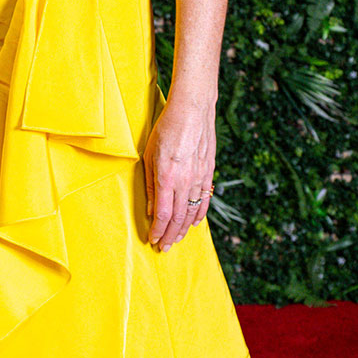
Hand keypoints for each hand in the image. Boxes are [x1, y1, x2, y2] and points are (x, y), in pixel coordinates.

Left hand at [143, 96, 215, 251]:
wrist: (192, 109)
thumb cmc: (166, 128)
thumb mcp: (149, 155)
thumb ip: (149, 184)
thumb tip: (150, 209)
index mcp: (167, 178)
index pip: (163, 214)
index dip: (158, 231)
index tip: (153, 240)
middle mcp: (185, 181)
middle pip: (178, 218)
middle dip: (170, 236)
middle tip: (164, 247)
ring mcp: (199, 177)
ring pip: (192, 211)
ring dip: (183, 229)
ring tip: (176, 239)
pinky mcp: (208, 172)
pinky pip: (204, 199)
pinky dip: (199, 214)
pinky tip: (194, 223)